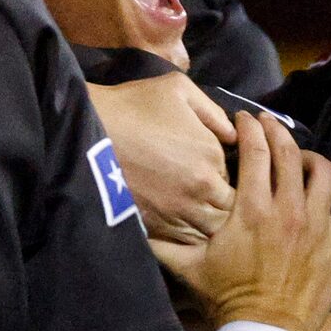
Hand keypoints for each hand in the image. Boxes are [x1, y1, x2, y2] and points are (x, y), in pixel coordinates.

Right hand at [88, 75, 236, 244]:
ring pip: (213, 229)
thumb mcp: (178, 89)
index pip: (242, 175)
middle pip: (233, 208)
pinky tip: (185, 223)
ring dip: (213, 222)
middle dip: (230, 202)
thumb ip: (213, 111)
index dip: (234, 173)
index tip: (220, 169)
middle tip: (217, 194)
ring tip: (204, 212)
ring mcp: (178, 212)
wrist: (88, 134)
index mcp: (211, 155)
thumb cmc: (133, 106)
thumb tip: (233, 134)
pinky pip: (186, 241)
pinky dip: (191, 235)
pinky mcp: (156, 227)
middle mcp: (201, 189)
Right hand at [152, 116, 330, 330]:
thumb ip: (159, 243)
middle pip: (289, 152)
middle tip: (269, 126)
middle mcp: (287, 209)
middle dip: (278, 131)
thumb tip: (129, 223)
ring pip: (324, 171)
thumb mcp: (186, 269)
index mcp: (251, 209)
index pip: (255, 152)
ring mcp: (317, 224)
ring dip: (312, 158)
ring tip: (302, 158)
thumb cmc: (225, 299)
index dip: (249, 129)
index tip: (244, 119)